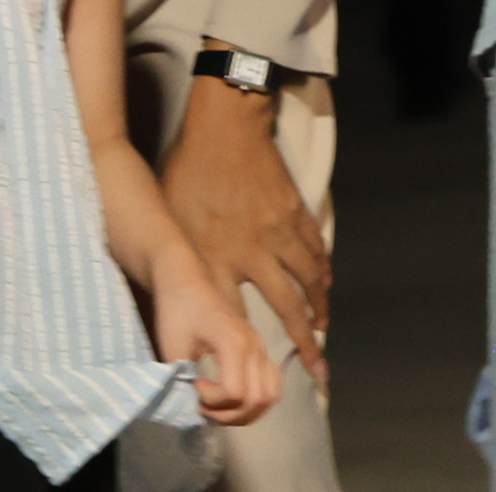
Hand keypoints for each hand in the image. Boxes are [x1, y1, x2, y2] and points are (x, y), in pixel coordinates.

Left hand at [149, 244, 281, 424]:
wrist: (186, 280)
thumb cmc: (177, 311)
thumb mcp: (173, 347)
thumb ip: (184, 380)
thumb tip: (193, 406)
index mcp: (235, 343)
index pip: (235, 393)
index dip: (211, 401)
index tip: (192, 385)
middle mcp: (255, 346)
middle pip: (258, 400)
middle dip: (230, 415)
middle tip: (204, 406)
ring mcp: (260, 347)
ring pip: (270, 396)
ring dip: (246, 412)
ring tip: (219, 407)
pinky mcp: (259, 349)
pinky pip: (271, 384)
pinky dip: (256, 400)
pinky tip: (231, 398)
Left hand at [159, 81, 329, 385]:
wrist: (227, 124)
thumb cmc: (189, 169)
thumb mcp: (170, 216)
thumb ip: (178, 255)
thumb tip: (172, 288)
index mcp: (216, 256)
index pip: (234, 314)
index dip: (245, 347)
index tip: (255, 371)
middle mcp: (252, 251)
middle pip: (284, 307)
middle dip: (304, 342)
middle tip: (317, 369)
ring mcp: (279, 231)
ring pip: (308, 280)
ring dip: (319, 308)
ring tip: (323, 329)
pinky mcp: (295, 211)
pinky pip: (315, 248)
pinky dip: (323, 269)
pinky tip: (325, 282)